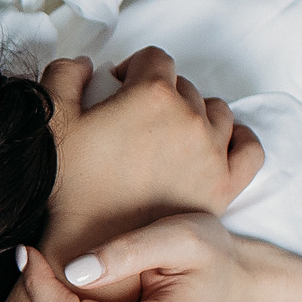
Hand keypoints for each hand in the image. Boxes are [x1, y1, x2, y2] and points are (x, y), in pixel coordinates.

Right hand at [41, 47, 262, 249]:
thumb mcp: (52, 117)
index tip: (118, 87)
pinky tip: (217, 143)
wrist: (90, 243)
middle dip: (160, 93)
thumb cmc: (70, 183)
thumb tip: (89, 65)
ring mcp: (212, 152)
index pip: (154, 58)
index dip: (133, 68)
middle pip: (183, 85)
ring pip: (216, 111)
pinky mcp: (224, 184)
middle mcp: (190, 117)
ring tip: (169, 133)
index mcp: (152, 94)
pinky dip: (238, 139)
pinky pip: (249, 148)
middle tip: (135, 119)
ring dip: (194, 113)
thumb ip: (65, 72)